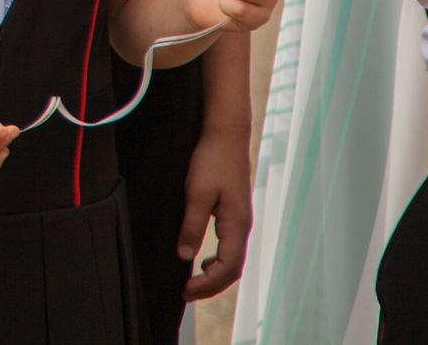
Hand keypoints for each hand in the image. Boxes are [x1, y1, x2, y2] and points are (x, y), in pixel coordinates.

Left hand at [179, 121, 253, 300]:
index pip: (227, 268)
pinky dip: (217, 260)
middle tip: (185, 294)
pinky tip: (201, 258)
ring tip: (191, 282)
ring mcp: (240, 220)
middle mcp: (242, 226)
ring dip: (214, 275)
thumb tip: (184, 256)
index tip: (185, 290)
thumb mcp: (197, 193)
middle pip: (232, 269)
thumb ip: (192, 225)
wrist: (225, 134)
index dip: (207, 284)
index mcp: (237, 225)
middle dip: (211, 286)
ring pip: (232, 259)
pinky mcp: (234, 213)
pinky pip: (229, 246)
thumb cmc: (212, 160)